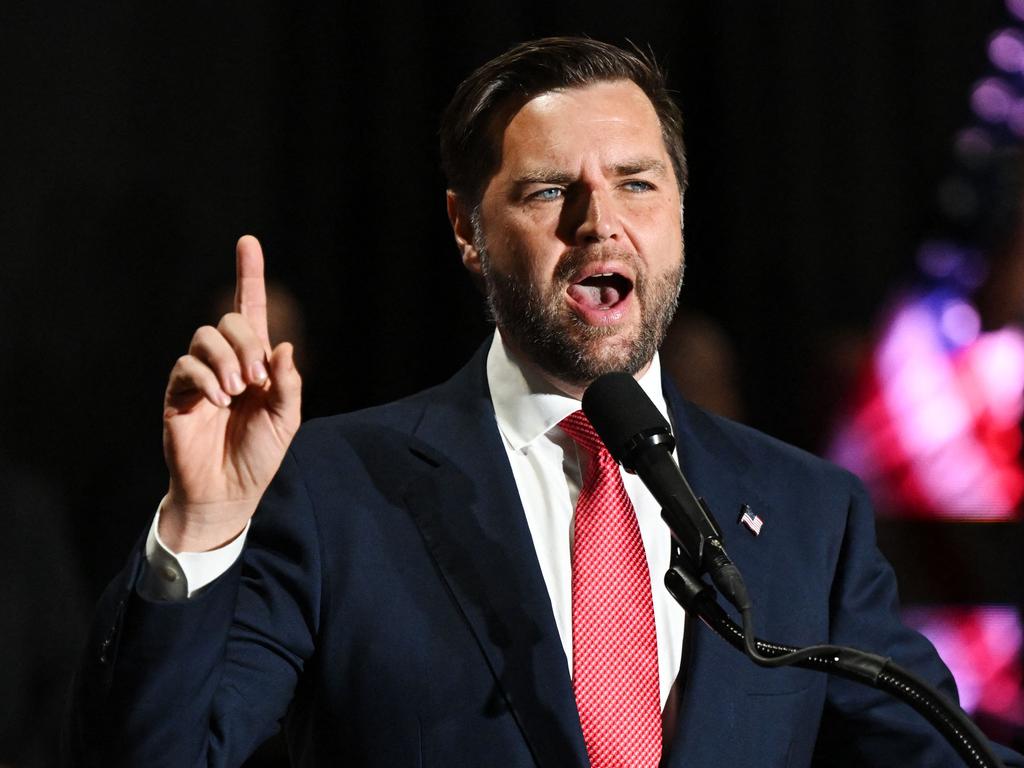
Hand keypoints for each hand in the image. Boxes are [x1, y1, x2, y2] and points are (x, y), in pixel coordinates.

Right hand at [160, 235, 301, 551]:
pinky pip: (185, 365)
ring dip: (226, 360)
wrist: (228, 491)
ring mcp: (200, 376)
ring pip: (204, 337)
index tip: (249, 242)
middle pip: (228, 320)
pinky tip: (218, 401)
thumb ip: (288, 384)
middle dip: (247, 343)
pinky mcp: (178, 393)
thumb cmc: (259, 455)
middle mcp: (227, 362)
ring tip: (237, 393)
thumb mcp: (286, 420)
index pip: (252, 310)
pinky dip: (205, 378)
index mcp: (257, 363)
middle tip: (257, 381)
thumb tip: (284, 347)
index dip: (250, 275)